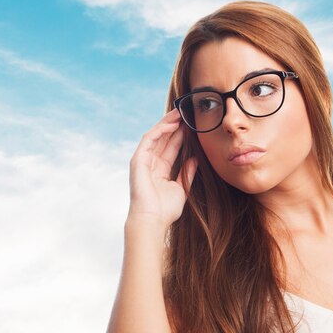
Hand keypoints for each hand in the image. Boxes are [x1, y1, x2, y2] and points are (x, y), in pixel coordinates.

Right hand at [127, 109, 197, 228]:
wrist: (153, 219)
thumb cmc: (165, 210)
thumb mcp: (182, 189)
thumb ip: (187, 173)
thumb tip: (195, 158)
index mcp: (161, 170)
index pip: (171, 148)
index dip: (181, 136)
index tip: (193, 126)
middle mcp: (151, 163)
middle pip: (163, 139)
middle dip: (175, 125)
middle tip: (187, 112)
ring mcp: (143, 161)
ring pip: (156, 136)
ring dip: (167, 123)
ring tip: (180, 112)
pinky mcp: (138, 159)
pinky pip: (149, 139)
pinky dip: (160, 130)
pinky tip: (172, 124)